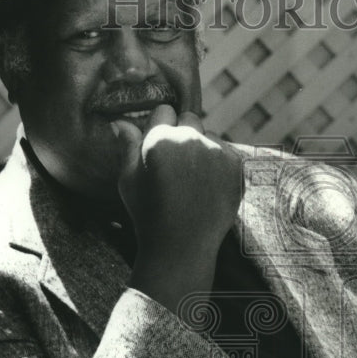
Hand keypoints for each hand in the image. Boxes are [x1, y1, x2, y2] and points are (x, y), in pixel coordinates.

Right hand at [112, 105, 242, 312]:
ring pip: (209, 136)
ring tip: (193, 182)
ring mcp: (216, 151)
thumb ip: (127, 147)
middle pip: (190, 119)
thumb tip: (121, 121)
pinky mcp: (235, 165)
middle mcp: (190, 138)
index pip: (164, 110)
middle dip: (183, 133)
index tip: (160, 148)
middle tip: (177, 165)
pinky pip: (226, 153)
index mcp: (160, 138)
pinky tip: (207, 187)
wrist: (182, 247)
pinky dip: (219, 164)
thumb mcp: (128, 180)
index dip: (160, 127)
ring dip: (202, 149)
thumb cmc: (148, 214)